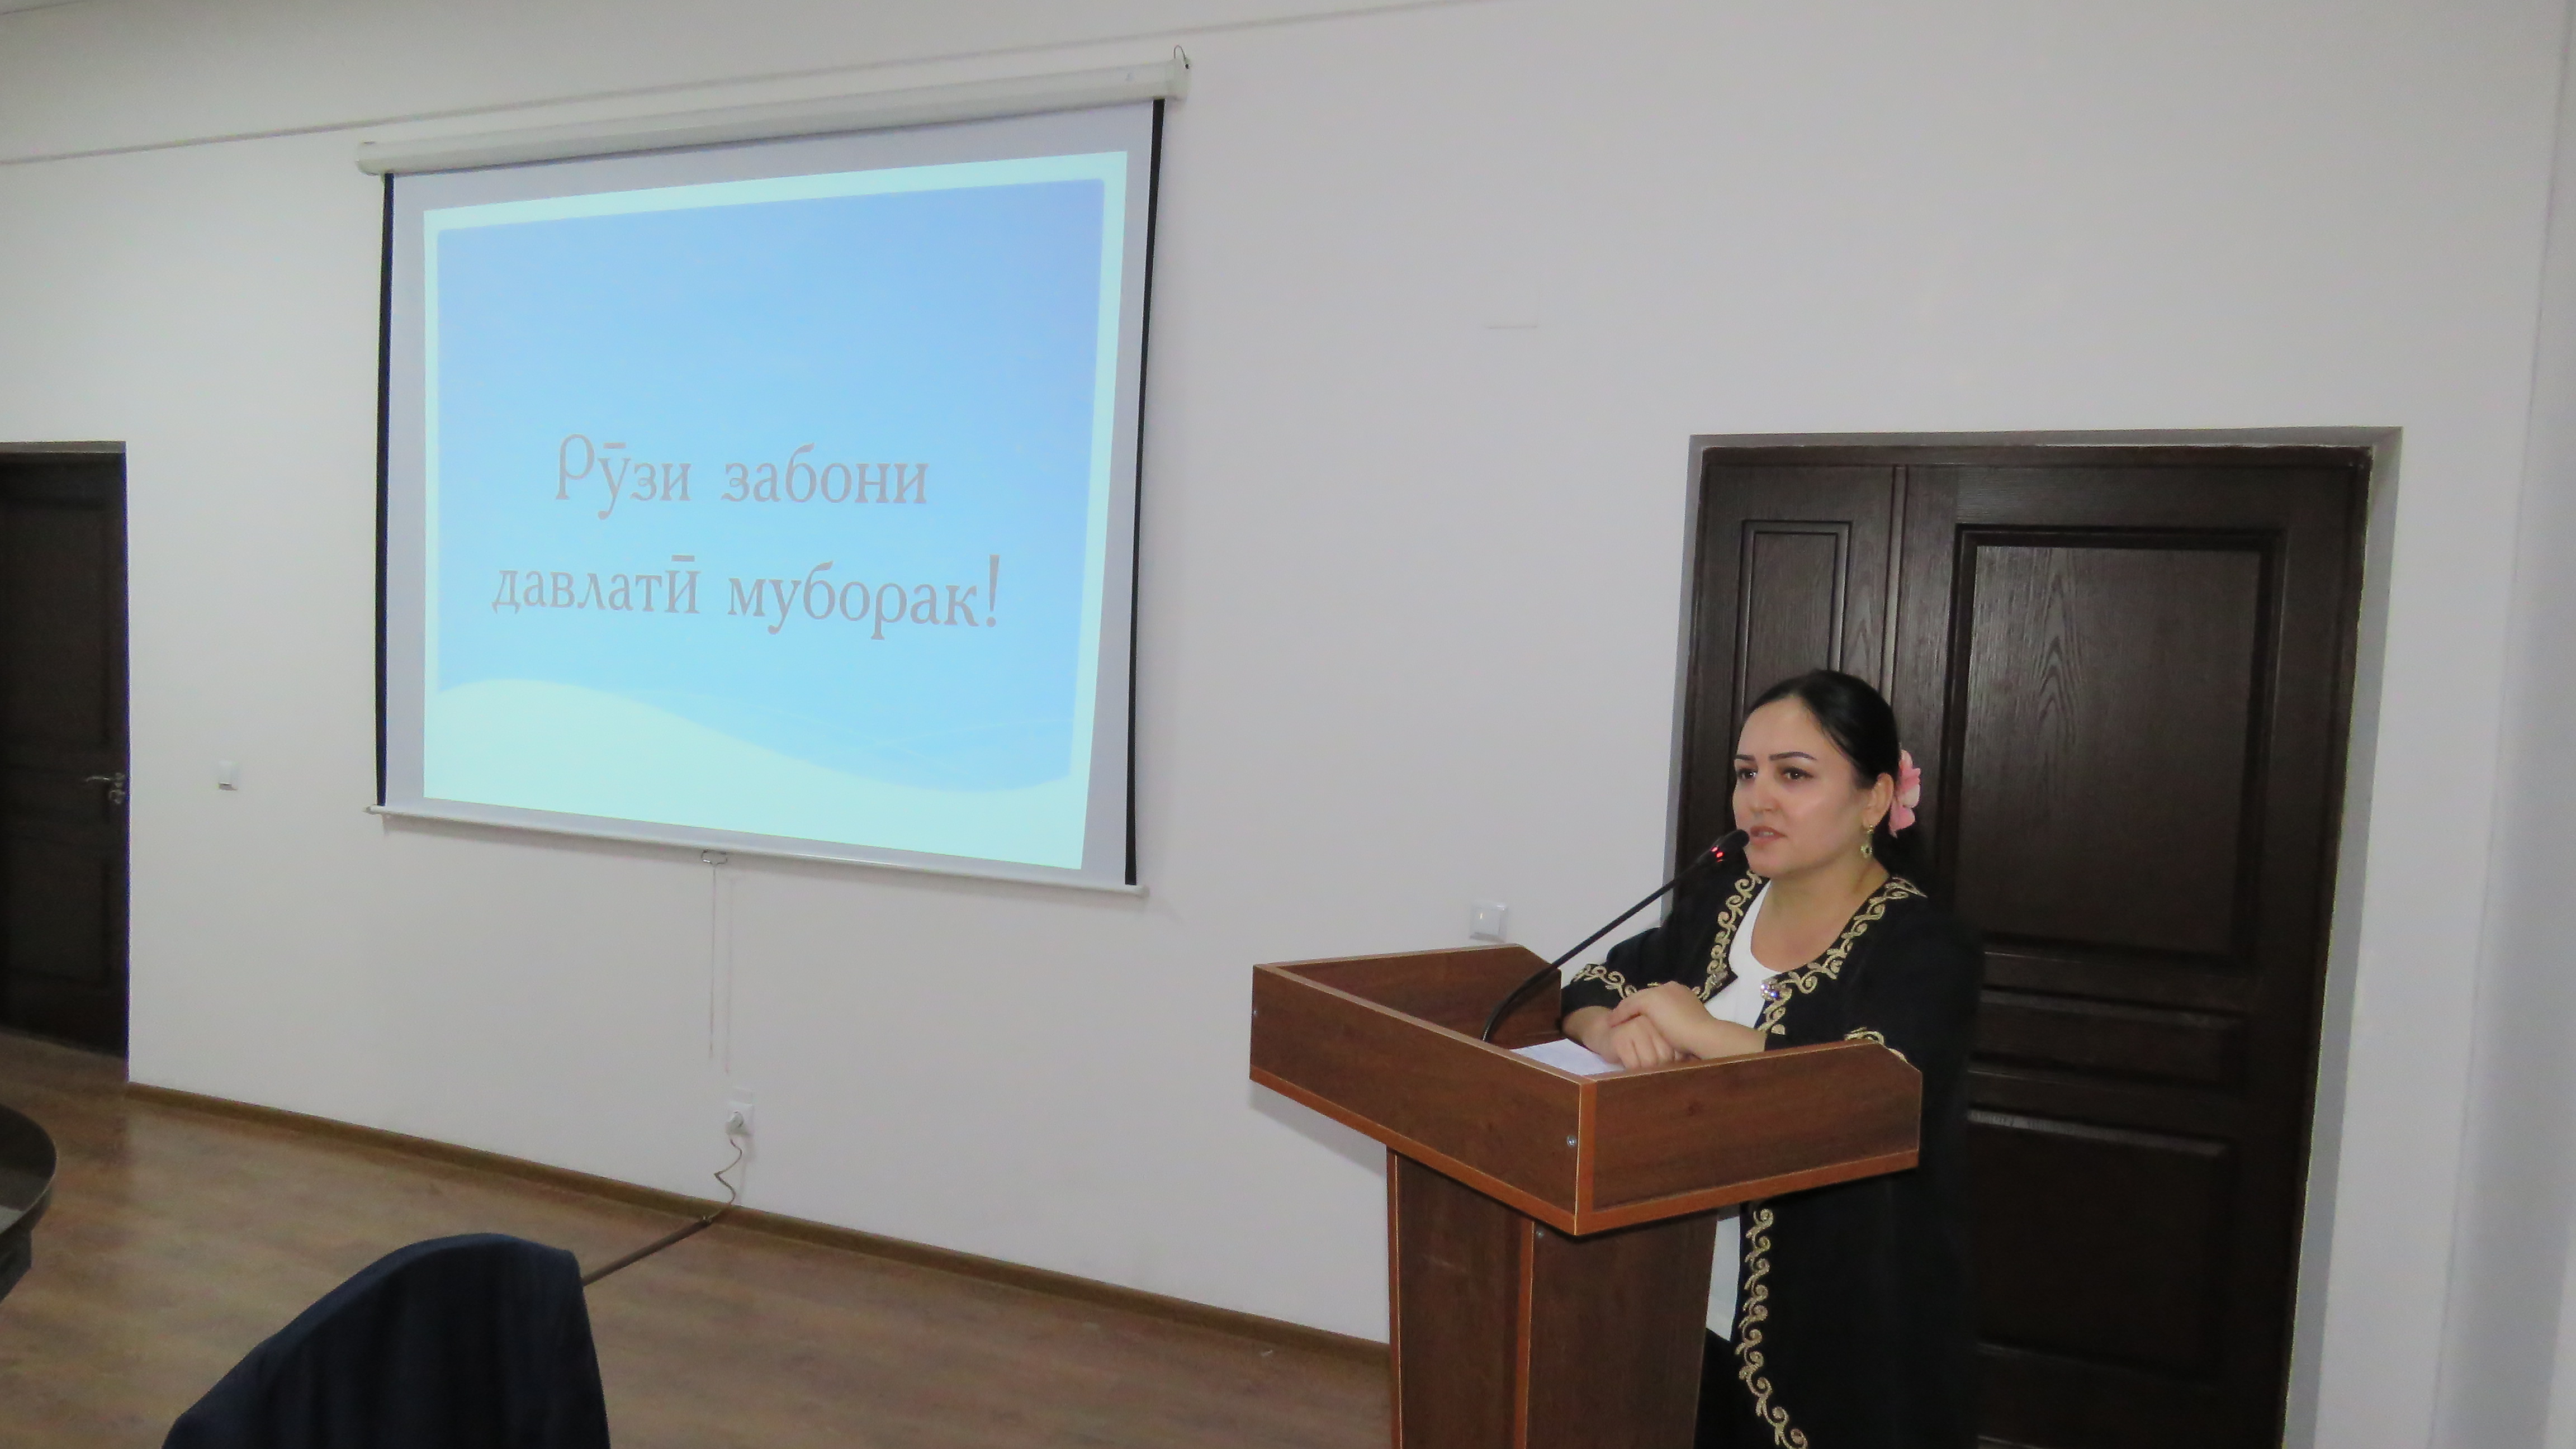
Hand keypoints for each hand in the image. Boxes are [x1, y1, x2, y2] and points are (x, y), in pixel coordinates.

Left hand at [1601, 983, 1768, 1062]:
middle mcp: (1671, 988)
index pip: (1657, 998)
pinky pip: (1629, 1006)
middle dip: (1633, 1007)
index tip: (1637, 1019)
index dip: (1646, 1009)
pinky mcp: (1651, 1000)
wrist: (1704, 1035)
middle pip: (1645, 996)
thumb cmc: (1701, 1037)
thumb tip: (1672, 1034)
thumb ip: (1678, 1025)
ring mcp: (1661, 991)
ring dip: (1624, 1011)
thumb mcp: (1687, 1028)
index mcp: (1681, 993)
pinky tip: (1613, 1024)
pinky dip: (1620, 1015)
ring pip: (1635, 999)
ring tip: (1614, 1021)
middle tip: (1621, 1019)